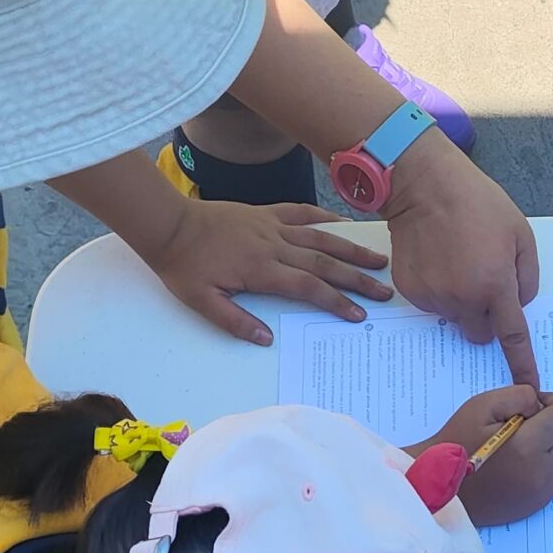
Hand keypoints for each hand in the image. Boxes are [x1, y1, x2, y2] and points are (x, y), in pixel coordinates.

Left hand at [138, 195, 392, 346]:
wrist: (168, 225)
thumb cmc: (183, 266)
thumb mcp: (202, 302)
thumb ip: (235, 321)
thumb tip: (267, 339)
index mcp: (261, 269)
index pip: (308, 287)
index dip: (335, 301)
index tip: (357, 314)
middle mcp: (274, 245)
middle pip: (324, 263)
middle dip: (357, 278)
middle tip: (384, 291)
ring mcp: (272, 226)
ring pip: (320, 237)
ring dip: (351, 249)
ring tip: (378, 259)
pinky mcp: (266, 213)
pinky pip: (302, 213)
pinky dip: (325, 218)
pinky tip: (344, 225)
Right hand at [381, 135, 541, 385]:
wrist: (423, 185)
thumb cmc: (477, 204)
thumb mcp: (520, 234)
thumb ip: (526, 277)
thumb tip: (518, 304)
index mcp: (494, 285)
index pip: (512, 336)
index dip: (522, 362)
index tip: (529, 384)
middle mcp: (462, 298)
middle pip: (480, 333)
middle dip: (486, 319)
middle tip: (484, 283)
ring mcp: (433, 296)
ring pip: (455, 318)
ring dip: (461, 301)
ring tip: (457, 261)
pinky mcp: (411, 291)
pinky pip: (433, 305)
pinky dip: (439, 290)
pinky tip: (438, 261)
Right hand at [425, 385, 552, 526]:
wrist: (437, 484)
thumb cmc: (456, 441)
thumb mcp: (483, 404)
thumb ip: (520, 396)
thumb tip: (542, 405)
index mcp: (527, 448)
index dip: (551, 402)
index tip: (531, 405)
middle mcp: (541, 474)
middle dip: (550, 423)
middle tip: (519, 424)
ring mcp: (541, 493)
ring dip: (550, 443)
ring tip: (518, 443)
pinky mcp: (537, 504)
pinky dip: (545, 463)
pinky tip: (520, 460)